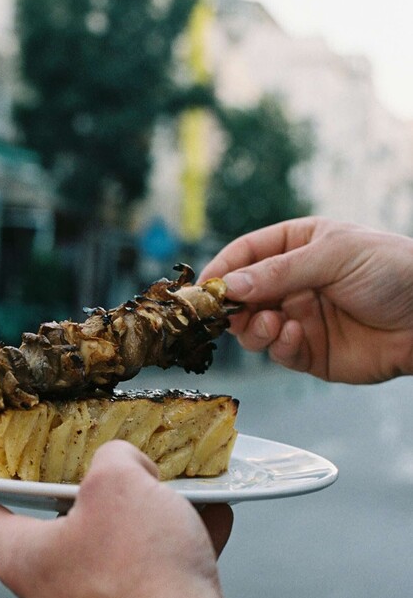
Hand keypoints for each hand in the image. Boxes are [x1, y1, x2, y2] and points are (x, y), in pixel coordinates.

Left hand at [0, 441, 265, 597]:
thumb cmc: (142, 575)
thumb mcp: (121, 482)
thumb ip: (113, 457)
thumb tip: (125, 465)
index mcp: (22, 557)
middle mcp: (42, 595)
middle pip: (47, 532)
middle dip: (83, 498)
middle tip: (113, 474)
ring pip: (102, 553)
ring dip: (139, 522)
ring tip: (179, 498)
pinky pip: (138, 579)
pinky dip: (166, 551)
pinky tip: (206, 525)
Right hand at [200, 217, 412, 382]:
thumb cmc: (392, 270)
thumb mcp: (333, 255)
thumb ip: (278, 272)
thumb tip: (230, 286)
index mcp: (297, 245)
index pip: (246, 253)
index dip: (223, 268)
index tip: (204, 287)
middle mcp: (293, 282)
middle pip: (243, 295)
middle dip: (233, 305)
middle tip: (230, 313)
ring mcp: (300, 317)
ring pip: (254, 327)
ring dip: (253, 328)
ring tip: (269, 324)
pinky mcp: (311, 351)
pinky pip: (279, 351)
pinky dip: (278, 346)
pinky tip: (292, 336)